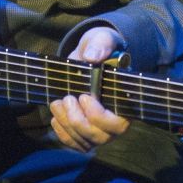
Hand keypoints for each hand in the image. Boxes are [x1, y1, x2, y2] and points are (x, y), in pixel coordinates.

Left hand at [49, 25, 129, 151]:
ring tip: (57, 103)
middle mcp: (116, 122)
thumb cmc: (101, 49)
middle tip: (67, 98)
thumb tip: (92, 56)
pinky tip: (56, 116)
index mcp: (126, 102)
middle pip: (99, 137)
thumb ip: (101, 44)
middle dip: (77, 121)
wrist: (87, 58)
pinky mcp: (85, 133)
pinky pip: (74, 143)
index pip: (119, 124)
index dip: (99, 116)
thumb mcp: (103, 39)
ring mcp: (100, 130)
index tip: (84, 97)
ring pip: (84, 141)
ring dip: (66, 125)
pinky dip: (62, 133)